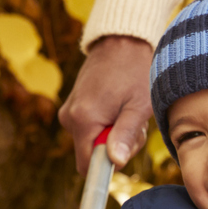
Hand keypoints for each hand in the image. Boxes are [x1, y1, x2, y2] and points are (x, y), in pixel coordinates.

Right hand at [59, 35, 154, 170]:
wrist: (122, 41)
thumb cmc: (135, 72)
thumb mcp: (138, 106)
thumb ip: (125, 135)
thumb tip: (115, 162)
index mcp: (84, 119)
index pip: (86, 166)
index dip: (106, 166)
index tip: (125, 151)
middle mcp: (70, 117)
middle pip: (91, 153)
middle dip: (114, 147)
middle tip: (134, 125)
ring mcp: (69, 110)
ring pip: (91, 140)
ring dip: (112, 134)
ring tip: (128, 111)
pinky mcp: (73, 105)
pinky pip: (88, 127)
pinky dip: (105, 123)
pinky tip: (118, 106)